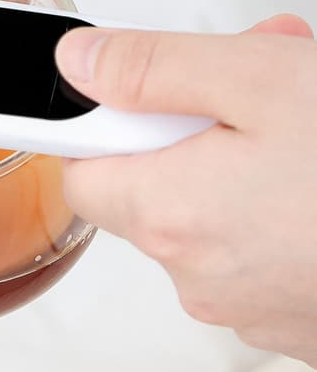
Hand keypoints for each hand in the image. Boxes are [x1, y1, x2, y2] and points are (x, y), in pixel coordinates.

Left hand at [54, 14, 316, 366]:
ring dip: (234, 159)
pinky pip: (247, 243)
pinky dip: (266, 204)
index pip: (81, 169)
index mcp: (170, 214)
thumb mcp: (258, 79)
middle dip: (186, 127)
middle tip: (248, 89)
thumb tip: (78, 62)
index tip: (132, 98)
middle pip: (148, 184)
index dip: (101, 126)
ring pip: (204, 210)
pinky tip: (313, 176)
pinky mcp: (285, 309)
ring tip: (299, 126)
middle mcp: (195, 272)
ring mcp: (242, 299)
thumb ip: (152, 68)